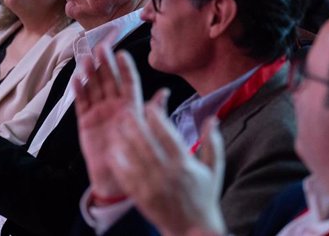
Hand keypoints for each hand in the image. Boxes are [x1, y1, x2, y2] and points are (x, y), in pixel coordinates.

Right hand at [73, 44, 144, 199]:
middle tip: (101, 47)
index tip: (122, 53)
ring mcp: (99, 112)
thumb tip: (165, 92)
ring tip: (88, 59)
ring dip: (91, 73)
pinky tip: (77, 79)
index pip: (129, 83)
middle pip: (109, 81)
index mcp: (131, 106)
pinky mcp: (86, 121)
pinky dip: (79, 91)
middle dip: (106, 64)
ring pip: (95, 88)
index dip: (125, 68)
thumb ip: (153, 112)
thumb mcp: (147, 131)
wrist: (117, 177)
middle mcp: (115, 105)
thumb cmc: (136, 154)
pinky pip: (82, 103)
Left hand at [107, 96, 227, 235]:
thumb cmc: (204, 197)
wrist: (193, 230)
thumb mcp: (214, 169)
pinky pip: (124, 175)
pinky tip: (114, 149)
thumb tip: (212, 118)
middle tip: (127, 109)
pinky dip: (118, 161)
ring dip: (123, 138)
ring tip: (118, 124)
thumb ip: (213, 142)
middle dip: (134, 123)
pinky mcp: (140, 196)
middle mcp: (166, 173)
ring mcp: (151, 185)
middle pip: (145, 141)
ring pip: (132, 155)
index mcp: (184, 163)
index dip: (156, 116)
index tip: (150, 105)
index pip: (167, 133)